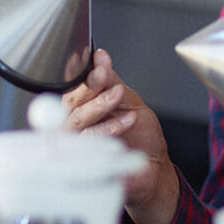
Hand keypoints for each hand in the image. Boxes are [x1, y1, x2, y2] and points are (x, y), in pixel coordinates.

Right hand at [63, 48, 179, 223]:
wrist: (154, 166)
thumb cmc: (139, 136)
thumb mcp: (128, 101)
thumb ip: (111, 81)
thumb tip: (99, 57)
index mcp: (82, 107)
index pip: (73, 87)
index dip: (84, 74)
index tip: (99, 63)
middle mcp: (74, 125)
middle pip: (70, 102)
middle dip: (89, 86)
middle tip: (104, 75)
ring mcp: (77, 145)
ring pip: (76, 120)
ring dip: (100, 104)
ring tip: (119, 95)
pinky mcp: (83, 163)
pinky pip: (88, 143)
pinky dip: (109, 128)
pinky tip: (127, 120)